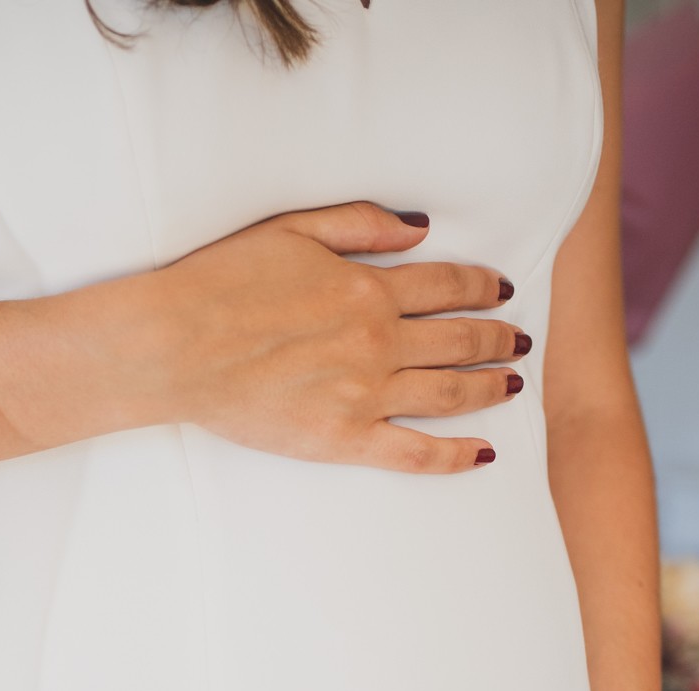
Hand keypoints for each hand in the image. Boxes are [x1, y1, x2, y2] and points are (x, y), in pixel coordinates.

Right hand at [156, 201, 527, 472]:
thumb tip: (418, 230)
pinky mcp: (343, 440)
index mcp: (368, 288)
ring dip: (491, 387)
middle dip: (499, 338)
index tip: (503, 291)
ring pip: (450, 394)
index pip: (447, 286)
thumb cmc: (221, 283)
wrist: (176, 345)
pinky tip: (484, 453)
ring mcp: (365, 395)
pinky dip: (455, 456)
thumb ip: (360, 225)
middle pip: (460, 340)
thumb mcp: (292, 228)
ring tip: (514, 383)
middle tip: (521, 341)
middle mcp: (378, 342)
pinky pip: (414, 453)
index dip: (483, 287)